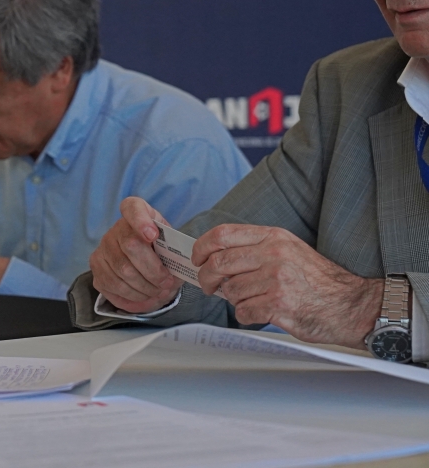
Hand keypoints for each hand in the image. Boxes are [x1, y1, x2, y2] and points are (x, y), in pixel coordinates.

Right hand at [89, 197, 182, 313]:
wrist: (142, 262)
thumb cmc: (159, 251)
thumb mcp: (170, 244)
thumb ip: (174, 251)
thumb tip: (175, 273)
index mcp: (136, 215)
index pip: (132, 208)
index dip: (140, 220)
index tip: (153, 235)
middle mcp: (115, 230)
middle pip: (131, 246)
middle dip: (153, 270)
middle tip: (166, 282)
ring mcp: (102, 249)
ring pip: (123, 271)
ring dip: (145, 287)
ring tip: (158, 292)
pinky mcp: (96, 268)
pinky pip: (114, 286)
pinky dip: (133, 296)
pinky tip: (145, 297)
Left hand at [192, 224, 382, 348]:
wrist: (353, 305)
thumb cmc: (318, 281)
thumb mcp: (288, 250)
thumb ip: (254, 250)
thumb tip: (213, 261)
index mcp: (273, 237)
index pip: (222, 235)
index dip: (201, 248)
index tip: (196, 260)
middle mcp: (274, 255)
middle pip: (218, 263)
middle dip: (206, 278)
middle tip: (209, 287)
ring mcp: (277, 280)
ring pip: (230, 290)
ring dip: (234, 299)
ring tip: (253, 299)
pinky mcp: (279, 304)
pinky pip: (243, 311)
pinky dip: (246, 314)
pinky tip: (262, 312)